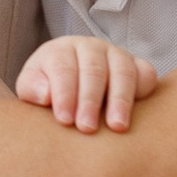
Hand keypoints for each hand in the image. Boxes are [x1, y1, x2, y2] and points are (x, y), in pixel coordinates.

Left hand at [15, 35, 160, 131]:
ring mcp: (116, 55)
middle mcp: (90, 48)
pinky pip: (146, 74)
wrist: (71, 84)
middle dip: (90, 100)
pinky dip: (143, 90)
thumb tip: (46, 94)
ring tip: (116, 127)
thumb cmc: (48, 88)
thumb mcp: (30, 88)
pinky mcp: (138, 66)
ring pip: (122, 71)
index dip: (64, 94)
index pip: (63, 68)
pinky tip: (139, 113)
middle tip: (87, 128)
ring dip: (120, 100)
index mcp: (61, 50)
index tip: (64, 119)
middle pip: (93, 70)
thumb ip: (32, 89)